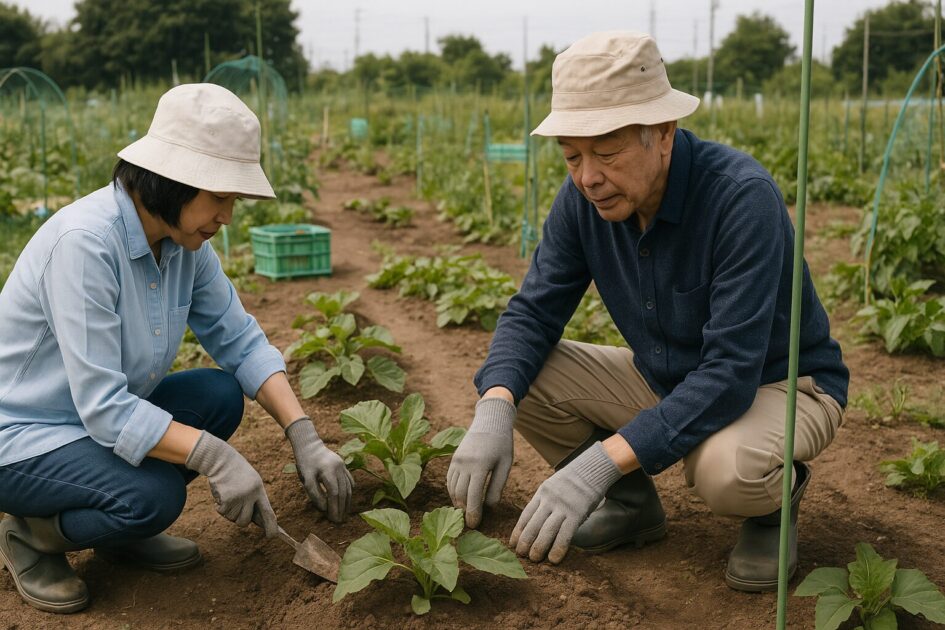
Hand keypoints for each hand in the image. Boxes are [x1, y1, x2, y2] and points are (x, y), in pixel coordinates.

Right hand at [185, 430, 277, 536]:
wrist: (221, 460)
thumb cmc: (237, 473)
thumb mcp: (251, 483)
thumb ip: (254, 499)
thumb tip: (257, 520)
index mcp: (259, 490)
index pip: (268, 512)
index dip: (271, 526)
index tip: (272, 536)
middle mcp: (251, 495)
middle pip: (245, 521)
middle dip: (239, 519)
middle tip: (235, 507)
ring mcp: (238, 498)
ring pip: (232, 518)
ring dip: (228, 510)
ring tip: (229, 494)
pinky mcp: (226, 499)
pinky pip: (222, 512)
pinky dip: (219, 506)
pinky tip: (221, 493)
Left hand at [285, 417, 352, 522]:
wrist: (310, 444)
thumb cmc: (305, 462)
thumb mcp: (306, 478)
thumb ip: (315, 493)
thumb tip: (324, 508)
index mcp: (329, 471)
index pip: (335, 493)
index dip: (334, 507)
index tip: (333, 519)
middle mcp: (339, 468)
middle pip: (344, 492)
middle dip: (342, 508)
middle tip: (339, 521)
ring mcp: (343, 467)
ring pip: (349, 488)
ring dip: (347, 502)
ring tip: (344, 514)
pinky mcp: (344, 466)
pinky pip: (350, 481)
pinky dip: (349, 492)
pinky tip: (348, 500)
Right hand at [447, 397, 515, 527]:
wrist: (490, 421)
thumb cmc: (502, 443)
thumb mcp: (505, 465)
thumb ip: (497, 486)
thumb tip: (489, 507)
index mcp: (479, 466)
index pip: (473, 496)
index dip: (472, 513)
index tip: (474, 525)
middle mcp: (464, 464)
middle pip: (460, 495)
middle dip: (464, 510)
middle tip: (471, 522)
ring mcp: (456, 460)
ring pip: (452, 488)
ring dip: (457, 502)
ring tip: (465, 511)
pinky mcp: (453, 458)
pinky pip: (449, 479)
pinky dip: (453, 491)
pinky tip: (460, 497)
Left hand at [510, 441, 621, 563]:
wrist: (591, 470)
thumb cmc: (572, 482)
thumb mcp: (552, 486)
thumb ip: (544, 502)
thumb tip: (535, 522)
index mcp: (541, 493)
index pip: (525, 515)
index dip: (518, 531)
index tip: (512, 544)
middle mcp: (549, 500)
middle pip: (533, 524)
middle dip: (525, 542)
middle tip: (521, 555)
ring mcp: (562, 507)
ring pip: (546, 531)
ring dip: (538, 547)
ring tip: (534, 559)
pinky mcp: (576, 514)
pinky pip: (565, 534)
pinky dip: (558, 548)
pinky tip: (553, 559)